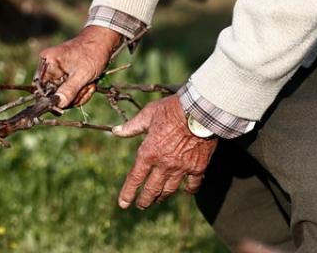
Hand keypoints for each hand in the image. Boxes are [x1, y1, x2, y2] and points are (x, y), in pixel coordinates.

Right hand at [34, 26, 122, 107]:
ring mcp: (57, 71)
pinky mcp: (64, 76)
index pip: (40, 88)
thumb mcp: (82, 74)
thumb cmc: (92, 53)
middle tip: (86, 88)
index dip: (51, 99)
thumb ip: (69, 90)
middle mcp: (49, 66)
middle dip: (71, 97)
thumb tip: (58, 104)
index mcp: (48, 62)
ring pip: (62, 95)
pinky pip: (68, 92)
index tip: (64, 105)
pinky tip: (89, 85)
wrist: (102, 43)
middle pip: (52, 94)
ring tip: (90, 85)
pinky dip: (79, 92)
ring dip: (78, 95)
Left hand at [112, 94, 216, 208]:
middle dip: (145, 200)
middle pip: (152, 189)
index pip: (135, 178)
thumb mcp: (148, 114)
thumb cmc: (172, 109)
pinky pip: (192, 185)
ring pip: (170, 189)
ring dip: (162, 197)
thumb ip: (132, 126)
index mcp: (149, 152)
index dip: (128, 193)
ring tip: (158, 200)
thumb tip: (115, 131)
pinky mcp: (198, 167)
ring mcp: (182, 168)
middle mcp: (164, 164)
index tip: (123, 204)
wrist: (201, 110)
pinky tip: (186, 191)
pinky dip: (188, 190)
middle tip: (140, 206)